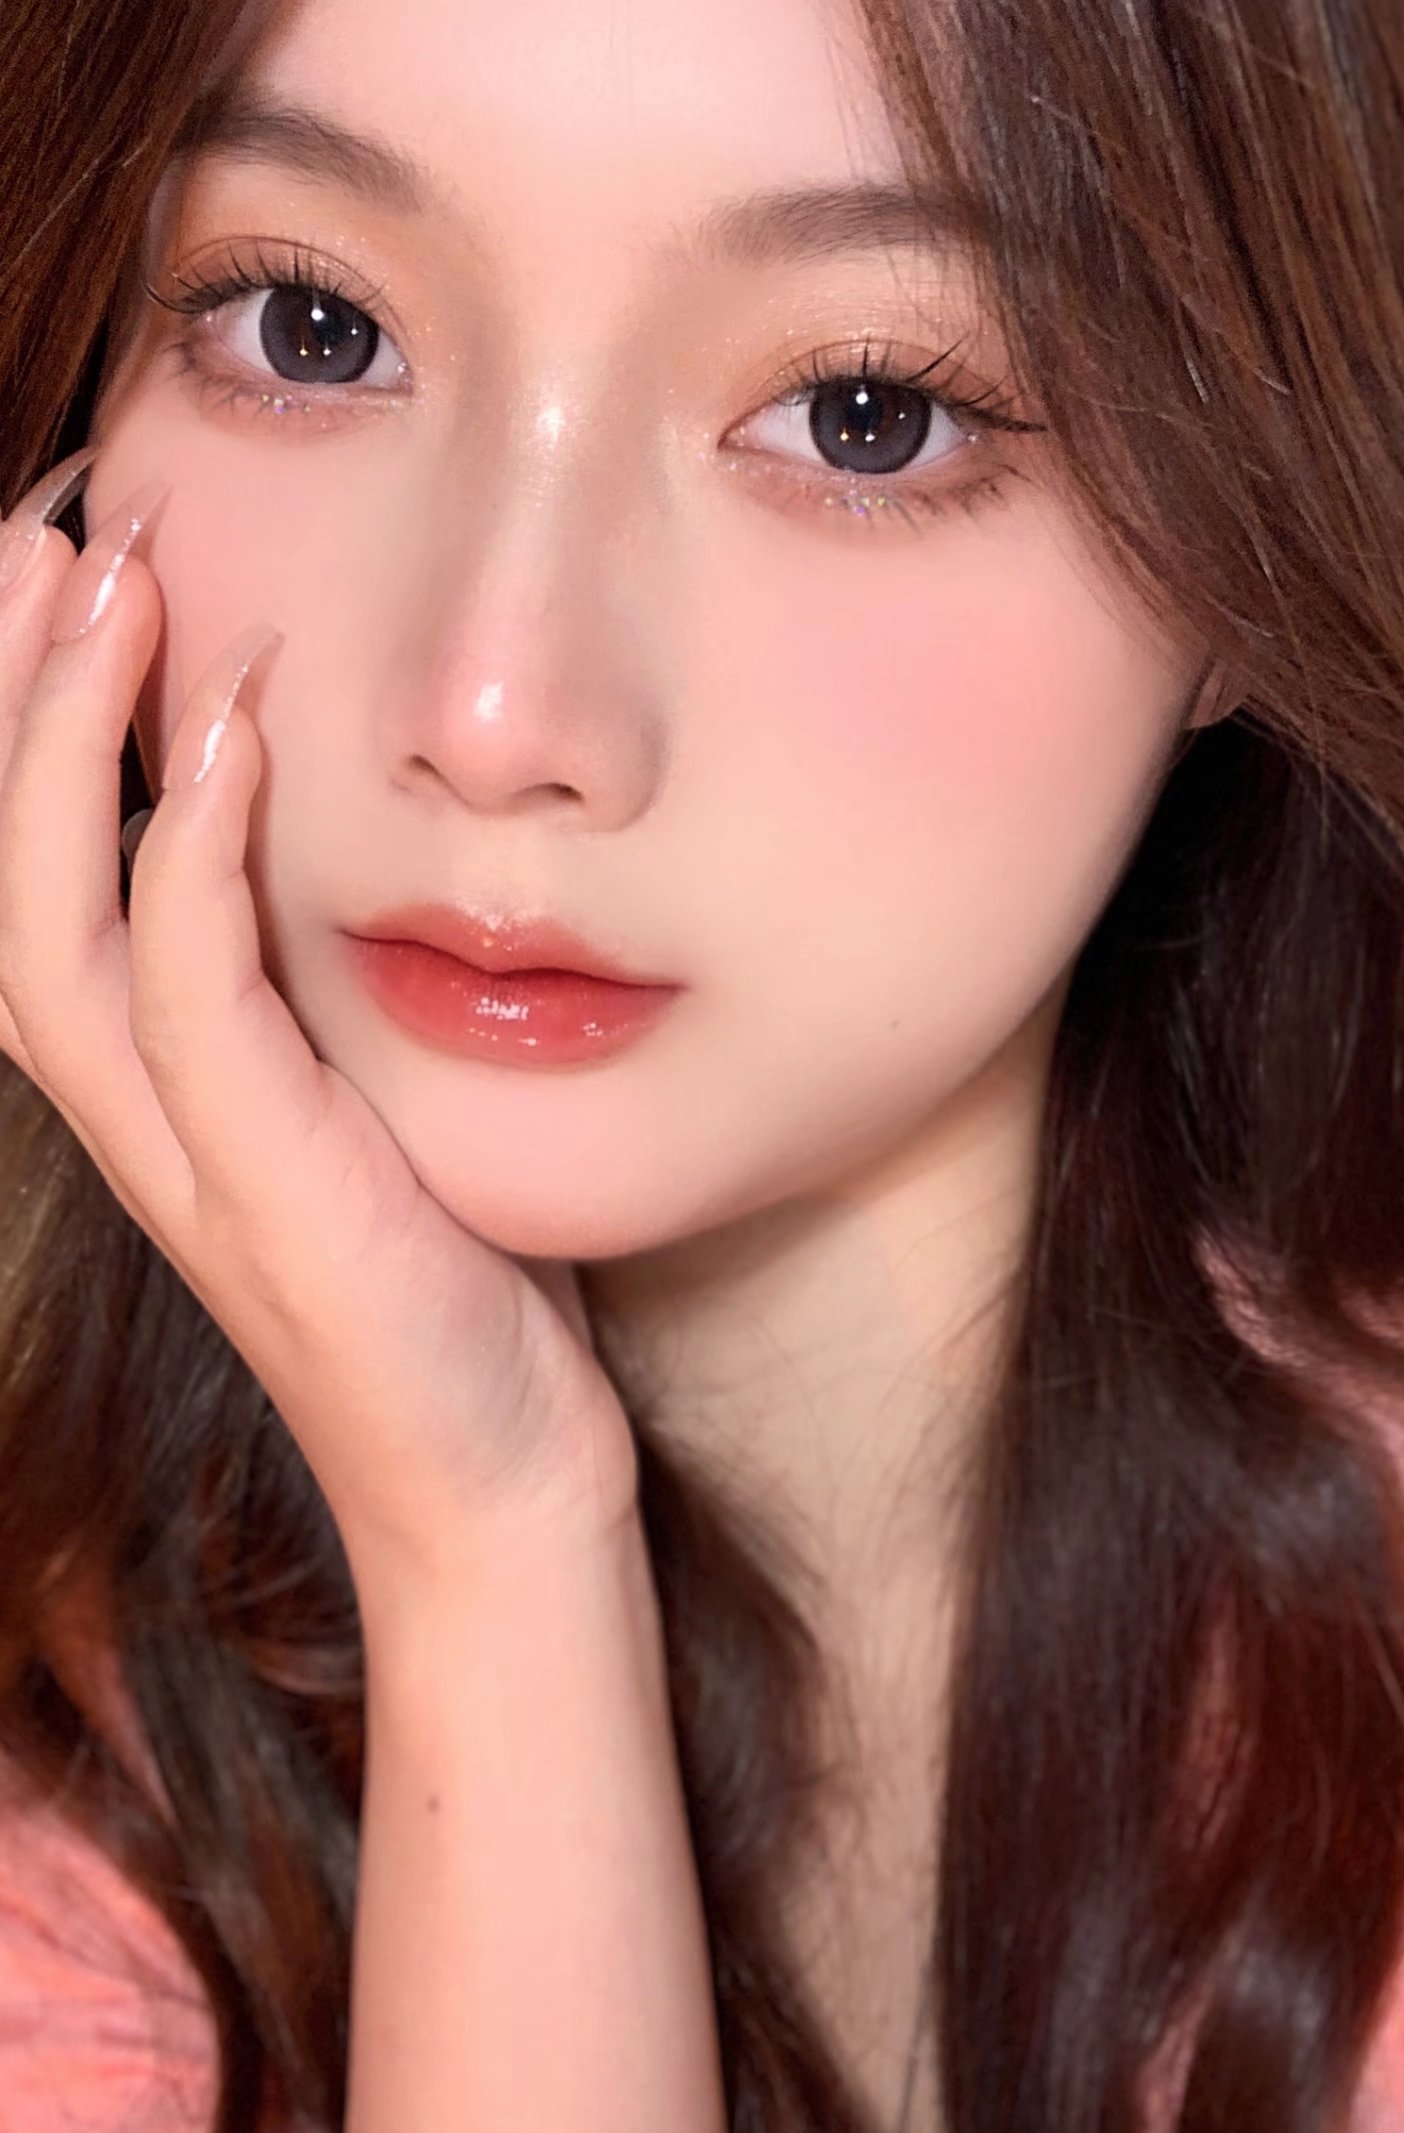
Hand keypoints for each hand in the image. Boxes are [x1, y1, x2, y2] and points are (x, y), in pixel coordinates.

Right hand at [0, 450, 640, 1598]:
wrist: (493, 1483)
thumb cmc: (448, 1292)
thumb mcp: (374, 1114)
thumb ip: (325, 1002)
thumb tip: (348, 860)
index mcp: (152, 1093)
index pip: (30, 886)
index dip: (16, 732)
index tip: (64, 572)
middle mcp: (134, 1118)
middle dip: (1, 697)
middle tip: (46, 525)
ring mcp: (185, 1162)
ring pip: (48, 925)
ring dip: (60, 743)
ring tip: (100, 576)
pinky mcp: (270, 1191)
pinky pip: (194, 997)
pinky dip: (188, 855)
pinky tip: (223, 732)